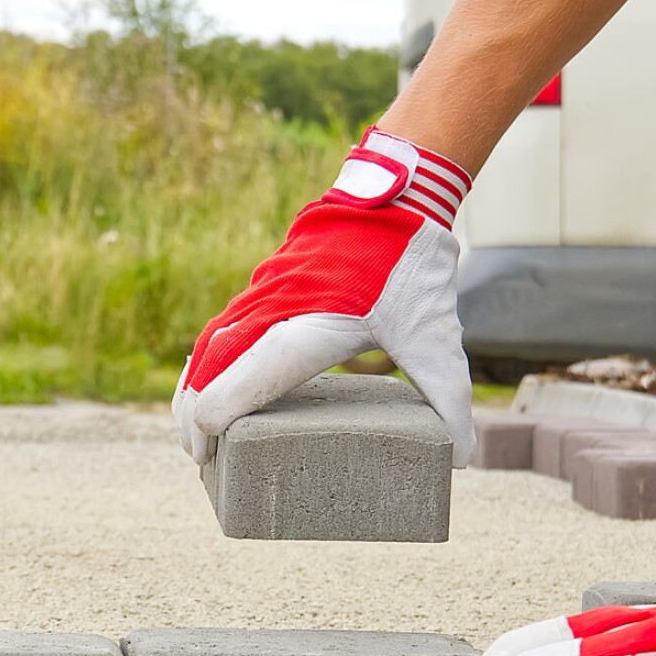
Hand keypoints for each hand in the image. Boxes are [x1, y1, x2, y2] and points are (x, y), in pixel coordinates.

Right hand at [171, 129, 477, 465]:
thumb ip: (449, 399)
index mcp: (306, 326)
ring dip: (194, 389)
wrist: (394, 195)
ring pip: (208, 346)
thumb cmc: (411, 265)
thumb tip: (462, 457)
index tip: (208, 453)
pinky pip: (220, 329)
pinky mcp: (264, 285)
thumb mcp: (437, 338)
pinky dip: (205, 362)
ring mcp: (262, 293)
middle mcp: (272, 309)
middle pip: (209, 368)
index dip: (213, 421)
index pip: (239, 380)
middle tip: (201, 460)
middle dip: (193, 417)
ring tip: (196, 431)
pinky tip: (210, 383)